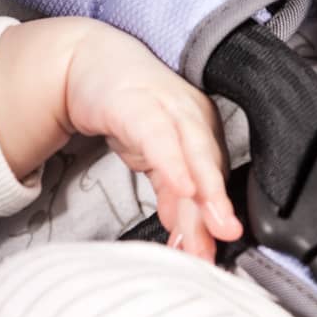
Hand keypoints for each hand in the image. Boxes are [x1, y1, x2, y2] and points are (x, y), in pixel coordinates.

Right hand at [64, 21, 242, 261]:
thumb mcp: (153, 157)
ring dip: (205, 190)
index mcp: (204, 130)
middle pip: (211, 166)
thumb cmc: (129, 109)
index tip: (215, 253)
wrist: (90, 63)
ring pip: (194, 150)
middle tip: (226, 239)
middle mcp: (194, 115)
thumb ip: (171, 193)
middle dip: (219, 206)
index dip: (218, 216)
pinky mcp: (137, 102)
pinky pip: (159, 135)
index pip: (216, 179)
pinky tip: (181, 186)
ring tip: (212, 225)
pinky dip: (172, 162)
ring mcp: (168, 104)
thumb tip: (186, 234)